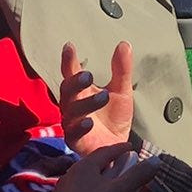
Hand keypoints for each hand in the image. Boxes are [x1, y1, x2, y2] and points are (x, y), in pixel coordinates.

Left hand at [49, 143, 159, 191]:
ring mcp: (62, 191)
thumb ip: (138, 175)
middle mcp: (70, 175)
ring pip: (83, 179)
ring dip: (97, 178)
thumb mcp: (120, 191)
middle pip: (92, 164)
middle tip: (122, 165)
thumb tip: (157, 161)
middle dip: (108, 163)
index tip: (131, 148)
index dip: (120, 149)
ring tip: (109, 183)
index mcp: (84, 166)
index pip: (105, 152)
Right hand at [58, 40, 134, 154]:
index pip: (71, 73)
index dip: (68, 61)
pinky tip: (89, 122)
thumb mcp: (122, 91)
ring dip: (85, 103)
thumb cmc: (115, 118)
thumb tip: (124, 44)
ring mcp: (72, 123)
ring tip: (104, 97)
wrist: (121, 148)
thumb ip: (121, 69)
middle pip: (67, 90)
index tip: (69, 47)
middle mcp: (72, 105)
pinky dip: (80, 127)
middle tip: (88, 75)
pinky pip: (73, 134)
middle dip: (75, 82)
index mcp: (81, 91)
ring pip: (71, 111)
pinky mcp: (76, 141)